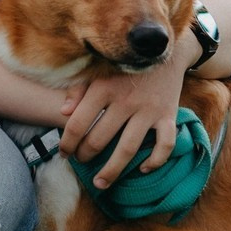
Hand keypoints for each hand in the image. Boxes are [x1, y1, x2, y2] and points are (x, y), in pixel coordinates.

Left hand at [58, 58, 184, 189]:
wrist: (163, 47)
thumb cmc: (124, 62)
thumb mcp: (99, 69)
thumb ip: (79, 89)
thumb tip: (63, 112)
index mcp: (104, 87)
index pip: (77, 123)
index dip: (66, 143)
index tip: (64, 154)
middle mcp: (125, 100)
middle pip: (99, 140)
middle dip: (85, 156)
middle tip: (81, 162)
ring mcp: (148, 109)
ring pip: (127, 149)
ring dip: (111, 171)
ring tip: (101, 183)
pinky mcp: (168, 115)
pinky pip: (164, 145)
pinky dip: (155, 161)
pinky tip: (144, 168)